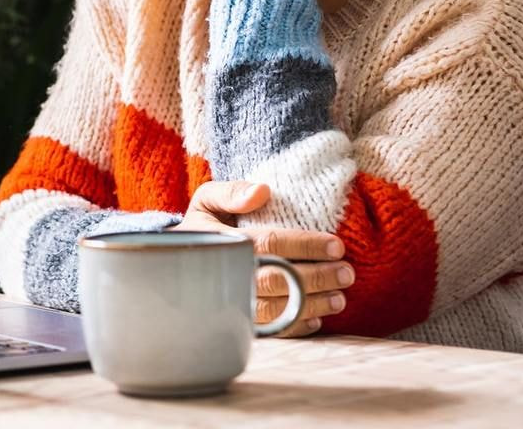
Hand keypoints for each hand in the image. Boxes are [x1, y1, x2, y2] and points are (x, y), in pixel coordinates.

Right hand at [173, 180, 354, 337]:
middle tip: (347, 273)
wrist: (176, 261)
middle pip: (279, 281)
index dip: (305, 245)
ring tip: (340, 298)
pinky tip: (317, 319)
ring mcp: (231, 303)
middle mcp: (227, 276)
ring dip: (312, 305)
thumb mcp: (206, 200)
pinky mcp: (236, 321)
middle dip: (317, 278)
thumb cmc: (201, 227)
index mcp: (222, 242)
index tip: (336, 245)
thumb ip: (230, 192)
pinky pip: (270, 331)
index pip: (270, 244)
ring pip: (278, 310)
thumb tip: (262, 191)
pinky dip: (296, 327)